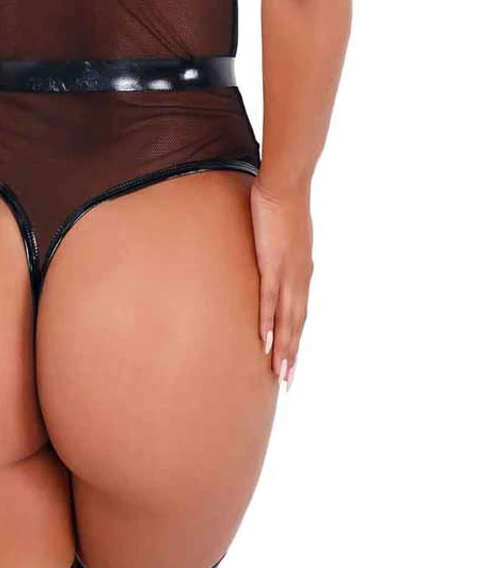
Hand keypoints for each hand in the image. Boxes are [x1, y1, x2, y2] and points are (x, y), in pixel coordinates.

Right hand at [249, 177, 313, 389]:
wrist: (286, 184)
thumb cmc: (283, 201)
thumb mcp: (285, 231)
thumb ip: (281, 247)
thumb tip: (273, 251)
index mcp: (302, 270)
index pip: (300, 312)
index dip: (296, 337)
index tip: (292, 360)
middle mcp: (300, 277)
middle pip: (297, 324)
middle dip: (293, 354)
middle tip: (287, 382)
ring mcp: (287, 273)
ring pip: (286, 320)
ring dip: (283, 349)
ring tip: (278, 374)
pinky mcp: (272, 264)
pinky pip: (269, 300)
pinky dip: (268, 324)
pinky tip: (264, 342)